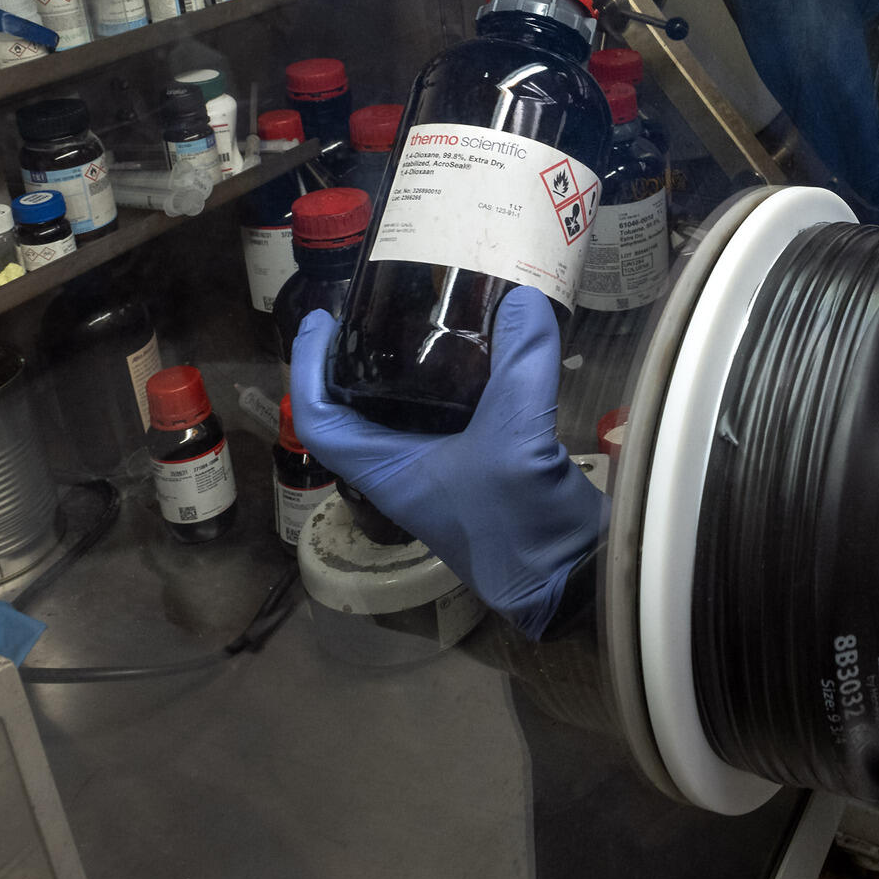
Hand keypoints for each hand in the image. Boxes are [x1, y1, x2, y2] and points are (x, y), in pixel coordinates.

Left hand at [289, 297, 604, 639]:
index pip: (321, 418)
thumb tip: (521, 299)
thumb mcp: (517, 439)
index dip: (309, 368)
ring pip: (408, 409)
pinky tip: (484, 349)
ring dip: (409, 367)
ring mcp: (442, 468)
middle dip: (358, 356)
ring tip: (425, 317)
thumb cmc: (518, 526)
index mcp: (386, 472)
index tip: (322, 320)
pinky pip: (456, 412)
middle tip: (376, 306)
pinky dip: (460, 379)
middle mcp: (405, 468)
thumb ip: (522, 365)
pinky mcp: (481, 463)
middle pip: (358, 408)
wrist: (568, 580)